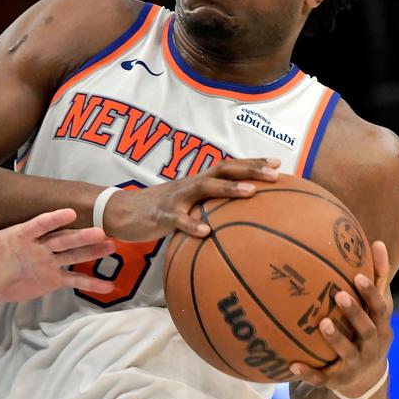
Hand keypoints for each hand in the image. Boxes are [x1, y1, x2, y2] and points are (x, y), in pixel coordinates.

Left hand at [0, 208, 115, 302]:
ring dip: (92, 252)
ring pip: (73, 255)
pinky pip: (73, 280)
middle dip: (81, 236)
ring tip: (112, 246)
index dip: (53, 219)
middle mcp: (40, 244)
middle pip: (63, 239)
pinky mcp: (52, 278)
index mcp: (23, 233)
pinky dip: (90, 283)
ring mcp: (48, 261)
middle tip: (101, 231)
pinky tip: (109, 286)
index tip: (69, 213)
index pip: (40, 224)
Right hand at [103, 158, 280, 241]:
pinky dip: (192, 226)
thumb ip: (207, 208)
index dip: (252, 164)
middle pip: (222, 170)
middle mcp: (189, 185)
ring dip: (227, 189)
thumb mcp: (186, 206)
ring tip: (250, 194)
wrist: (119, 212)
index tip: (278, 165)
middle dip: (249, 170)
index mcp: (197, 182)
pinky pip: (178, 221)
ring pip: (203, 189)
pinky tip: (206, 233)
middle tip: (275, 174)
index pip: (229, 167)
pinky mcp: (161, 216)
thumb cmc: (158, 211)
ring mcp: (175, 199)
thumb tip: (236, 221)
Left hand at [290, 241, 392, 397]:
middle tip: (338, 294)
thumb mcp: (377, 308)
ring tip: (323, 323)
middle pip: (367, 329)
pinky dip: (308, 373)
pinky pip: (321, 378)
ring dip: (336, 339)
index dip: (371, 293)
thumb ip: (379, 278)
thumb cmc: (369, 330)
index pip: (380, 308)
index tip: (358, 276)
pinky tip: (291, 364)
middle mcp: (372, 347)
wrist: (366, 380)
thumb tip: (379, 242)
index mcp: (381, 327)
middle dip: (355, 313)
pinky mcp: (336, 381)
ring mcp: (355, 366)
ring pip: (347, 354)